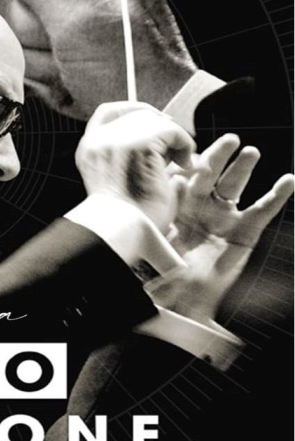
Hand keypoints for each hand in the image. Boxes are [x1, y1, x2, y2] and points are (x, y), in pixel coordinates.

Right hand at [0, 0, 196, 119]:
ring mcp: (79, 36)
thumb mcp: (81, 21)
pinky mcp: (71, 66)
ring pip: (27, 38)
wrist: (155, 120)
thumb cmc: (130, 71)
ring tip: (67, 72)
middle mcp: (89, 0)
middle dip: (28, 27)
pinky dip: (47, 81)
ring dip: (39, 59)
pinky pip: (37, 67)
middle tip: (50, 45)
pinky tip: (69, 87)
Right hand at [75, 102, 195, 228]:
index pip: (107, 113)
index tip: (155, 119)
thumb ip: (125, 153)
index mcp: (88, 149)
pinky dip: (183, 144)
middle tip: (175, 150)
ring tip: (178, 163)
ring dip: (173, 138)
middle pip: (135, 113)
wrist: (124, 231)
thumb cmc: (125, 215)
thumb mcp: (115, 177)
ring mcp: (116, 140)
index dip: (133, 110)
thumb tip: (156, 130)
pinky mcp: (139, 144)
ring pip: (155, 120)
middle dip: (160, 127)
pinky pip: (171, 131)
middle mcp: (98, 140)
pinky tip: (183, 165)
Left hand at [147, 134, 294, 320]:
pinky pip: (261, 212)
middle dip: (218, 156)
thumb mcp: (157, 236)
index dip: (186, 161)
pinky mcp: (244, 234)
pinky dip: (276, 196)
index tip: (187, 147)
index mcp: (176, 204)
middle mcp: (201, 207)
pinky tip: (288, 180)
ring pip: (233, 187)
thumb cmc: (163, 270)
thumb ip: (162, 208)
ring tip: (250, 152)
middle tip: (228, 139)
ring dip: (243, 169)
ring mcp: (223, 218)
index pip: (183, 175)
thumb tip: (172, 180)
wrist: (181, 300)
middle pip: (210, 174)